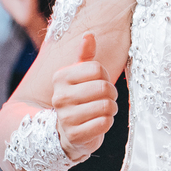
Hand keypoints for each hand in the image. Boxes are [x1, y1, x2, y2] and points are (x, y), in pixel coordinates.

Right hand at [51, 33, 117, 160]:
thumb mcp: (80, 76)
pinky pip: (104, 123)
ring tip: (101, 111)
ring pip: (106, 106)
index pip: (97, 68)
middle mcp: (59, 97)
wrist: (68, 132)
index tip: (99, 83)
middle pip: (103, 88)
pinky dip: (107, 123)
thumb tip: (88, 35)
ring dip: (110, 109)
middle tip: (105, 99)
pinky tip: (98, 123)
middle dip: (111, 94)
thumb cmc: (79, 99)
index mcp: (60, 77)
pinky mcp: (75, 135)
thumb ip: (85, 56)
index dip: (105, 76)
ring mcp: (66, 118)